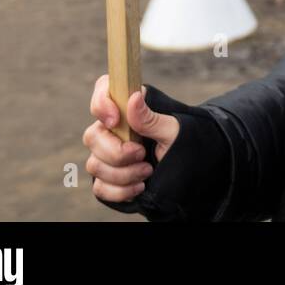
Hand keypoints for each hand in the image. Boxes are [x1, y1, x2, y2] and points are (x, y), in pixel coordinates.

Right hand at [84, 75, 180, 203]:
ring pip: (94, 164)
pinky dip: (119, 191)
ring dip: (123, 174)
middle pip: (92, 136)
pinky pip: (99, 187)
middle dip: (116, 152)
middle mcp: (113, 130)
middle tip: (142, 154)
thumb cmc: (184, 143)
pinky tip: (140, 187)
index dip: (101, 104)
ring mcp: (107, 155)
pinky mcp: (107, 178)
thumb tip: (134, 97)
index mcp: (129, 108)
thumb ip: (151, 118)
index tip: (115, 120)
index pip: (102, 92)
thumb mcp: (174, 130)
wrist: (191, 171)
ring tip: (148, 171)